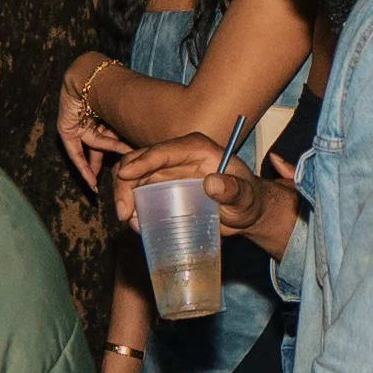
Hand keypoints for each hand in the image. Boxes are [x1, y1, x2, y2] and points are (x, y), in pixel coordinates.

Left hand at [58, 74, 126, 190]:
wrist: (92, 78)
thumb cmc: (114, 91)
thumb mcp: (123, 118)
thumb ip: (129, 133)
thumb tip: (152, 149)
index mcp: (106, 114)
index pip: (113, 137)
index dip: (120, 153)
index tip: (129, 168)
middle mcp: (92, 119)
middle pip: (100, 146)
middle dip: (105, 164)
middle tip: (114, 181)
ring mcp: (78, 125)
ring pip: (90, 150)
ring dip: (95, 167)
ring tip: (101, 184)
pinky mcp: (66, 129)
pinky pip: (74, 151)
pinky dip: (82, 166)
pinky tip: (90, 180)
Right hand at [114, 135, 292, 257]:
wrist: (245, 212)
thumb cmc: (248, 200)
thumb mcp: (246, 197)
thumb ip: (234, 190)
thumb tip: (212, 183)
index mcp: (196, 148)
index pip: (162, 151)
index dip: (141, 162)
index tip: (125, 176)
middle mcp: (176, 156)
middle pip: (138, 161)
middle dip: (124, 184)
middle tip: (125, 214)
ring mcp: (165, 171)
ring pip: (131, 177)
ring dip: (125, 198)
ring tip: (132, 223)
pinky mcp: (160, 187)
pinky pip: (137, 193)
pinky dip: (132, 207)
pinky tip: (138, 224)